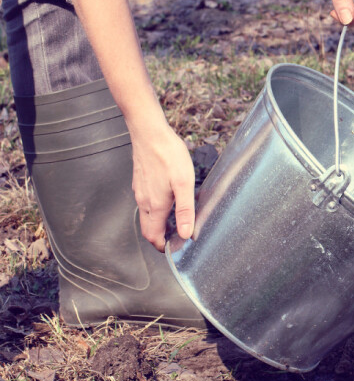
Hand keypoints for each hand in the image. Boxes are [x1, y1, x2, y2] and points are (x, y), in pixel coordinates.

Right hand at [130, 121, 195, 250]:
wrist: (149, 132)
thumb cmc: (168, 156)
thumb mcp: (184, 184)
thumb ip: (185, 210)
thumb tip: (186, 234)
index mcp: (155, 205)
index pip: (153, 236)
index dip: (163, 246)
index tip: (175, 248)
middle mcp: (144, 201)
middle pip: (148, 229)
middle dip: (159, 239)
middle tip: (176, 239)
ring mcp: (140, 191)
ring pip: (146, 216)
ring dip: (157, 225)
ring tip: (175, 224)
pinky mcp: (140, 182)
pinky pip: (145, 203)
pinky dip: (155, 211)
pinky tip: (167, 203)